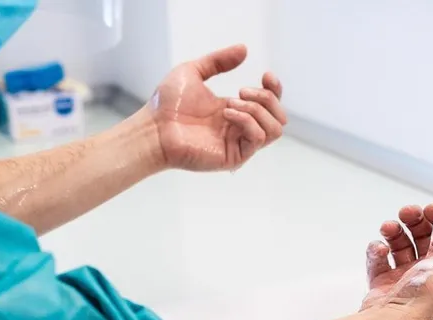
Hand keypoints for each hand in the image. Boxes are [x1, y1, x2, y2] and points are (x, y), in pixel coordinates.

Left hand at [150, 44, 286, 171]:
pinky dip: (248, 121)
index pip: (270, 105)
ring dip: (257, 110)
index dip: (275, 89)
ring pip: (274, 129)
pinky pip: (258, 139)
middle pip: (279, 117)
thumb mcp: (194, 71)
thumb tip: (243, 49)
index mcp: (234, 111)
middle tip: (240, 91)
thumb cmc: (167, 104)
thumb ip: (218, 61)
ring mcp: (238, 144)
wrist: (154, 127)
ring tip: (231, 103)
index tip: (266, 75)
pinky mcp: (234, 157)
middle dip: (267, 98)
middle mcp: (239, 129)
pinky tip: (227, 113)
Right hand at [361, 204, 432, 319]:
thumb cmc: (430, 294)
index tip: (432, 208)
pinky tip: (380, 249)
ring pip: (399, 243)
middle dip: (415, 220)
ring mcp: (404, 276)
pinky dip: (377, 250)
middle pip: (422, 236)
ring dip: (393, 231)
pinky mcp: (383, 281)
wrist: (397, 316)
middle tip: (407, 212)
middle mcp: (428, 270)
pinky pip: (379, 258)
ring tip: (388, 228)